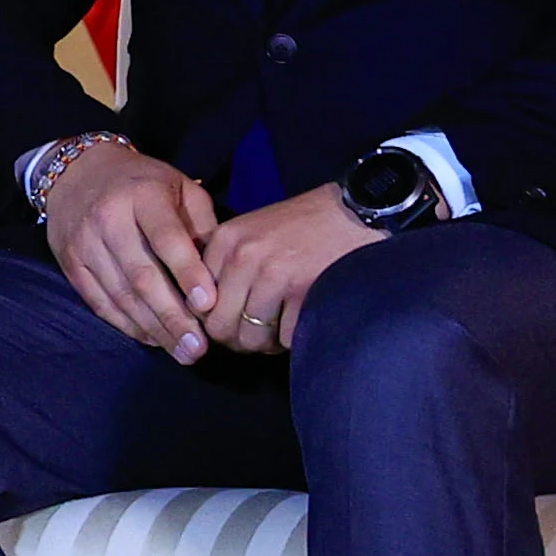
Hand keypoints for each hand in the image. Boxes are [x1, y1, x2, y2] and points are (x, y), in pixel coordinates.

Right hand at [41, 143, 225, 360]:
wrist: (77, 172)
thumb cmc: (143, 183)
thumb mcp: (180, 187)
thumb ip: (201, 224)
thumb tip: (220, 272)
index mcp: (143, 195)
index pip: (166, 238)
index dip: (187, 272)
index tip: (209, 304)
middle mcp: (109, 219)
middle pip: (142, 276)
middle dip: (173, 316)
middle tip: (199, 348)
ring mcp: (85, 244)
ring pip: (121, 295)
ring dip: (154, 329)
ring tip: (183, 352)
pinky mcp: (71, 264)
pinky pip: (100, 303)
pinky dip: (128, 325)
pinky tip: (153, 339)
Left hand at [200, 186, 382, 354]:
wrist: (358, 211)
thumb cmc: (305, 225)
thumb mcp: (253, 231)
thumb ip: (226, 265)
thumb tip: (205, 313)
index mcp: (226, 240)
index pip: (198, 303)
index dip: (214, 320)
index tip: (232, 321)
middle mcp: (243, 258)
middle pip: (220, 327)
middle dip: (237, 341)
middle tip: (256, 337)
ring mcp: (274, 276)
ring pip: (252, 339)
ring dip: (267, 344)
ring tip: (279, 330)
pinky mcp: (304, 293)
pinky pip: (285, 339)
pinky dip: (293, 339)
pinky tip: (300, 323)